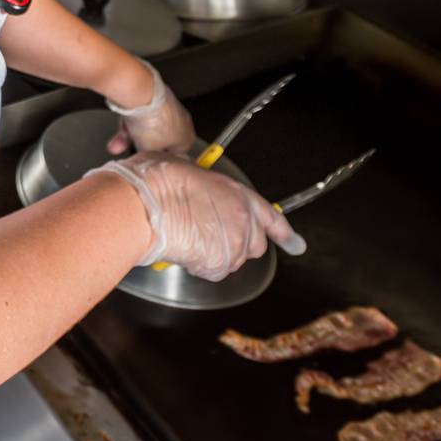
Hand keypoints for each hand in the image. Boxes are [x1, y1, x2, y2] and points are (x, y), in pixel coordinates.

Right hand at [88, 151, 305, 280]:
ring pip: (231, 259)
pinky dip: (200, 263)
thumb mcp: (189, 171)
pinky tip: (183, 247)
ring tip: (188, 235)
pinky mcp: (217, 265)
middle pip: (254, 245)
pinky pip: (213, 269)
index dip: (285, 233)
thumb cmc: (158, 182)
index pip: (271, 217)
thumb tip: (196, 192)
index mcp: (238, 194)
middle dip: (238, 243)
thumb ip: (206, 188)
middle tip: (210, 233)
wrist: (144, 204)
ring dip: (214, 252)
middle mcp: (242, 221)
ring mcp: (232, 245)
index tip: (296, 244)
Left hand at [106, 60, 196, 154]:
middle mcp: (181, 122)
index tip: (144, 162)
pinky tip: (122, 125)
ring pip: (147, 127)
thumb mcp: (148, 151)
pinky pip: (142, 114)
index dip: (156, 160)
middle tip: (128, 148)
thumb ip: (147, 159)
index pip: (173, 157)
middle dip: (138, 145)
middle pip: (157, 140)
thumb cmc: (150, 120)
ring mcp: (169, 108)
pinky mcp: (155, 97)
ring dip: (130, 135)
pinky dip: (131, 121)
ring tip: (119, 140)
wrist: (140, 92)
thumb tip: (142, 160)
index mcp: (187, 138)